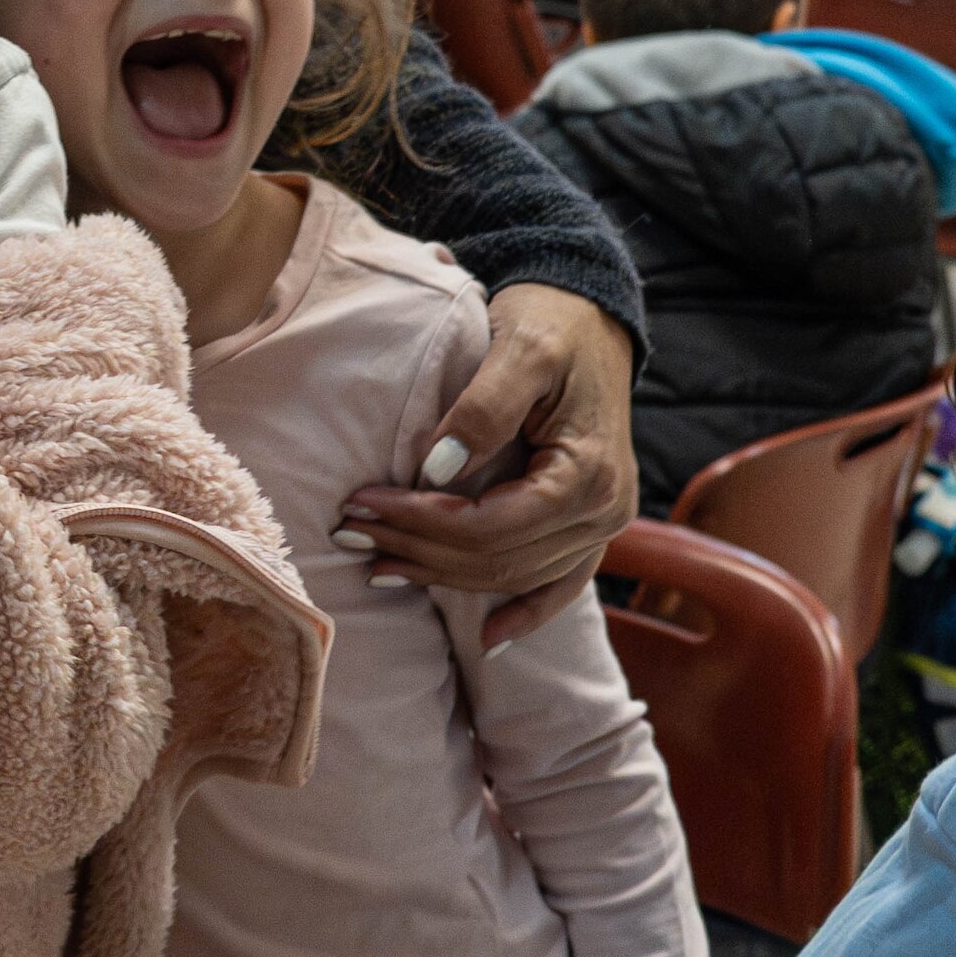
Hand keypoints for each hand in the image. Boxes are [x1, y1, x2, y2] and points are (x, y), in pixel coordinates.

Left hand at [339, 286, 637, 648]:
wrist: (590, 317)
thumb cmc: (553, 324)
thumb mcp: (519, 348)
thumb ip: (482, 408)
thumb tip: (436, 470)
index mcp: (589, 474)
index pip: (490, 526)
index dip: (420, 523)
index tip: (360, 503)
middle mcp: (606, 512)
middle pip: (495, 558)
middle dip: (416, 549)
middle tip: (349, 532)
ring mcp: (603, 526)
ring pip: (512, 575)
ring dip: (443, 576)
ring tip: (377, 564)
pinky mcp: (591, 525)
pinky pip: (559, 585)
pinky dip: (524, 614)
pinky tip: (487, 639)